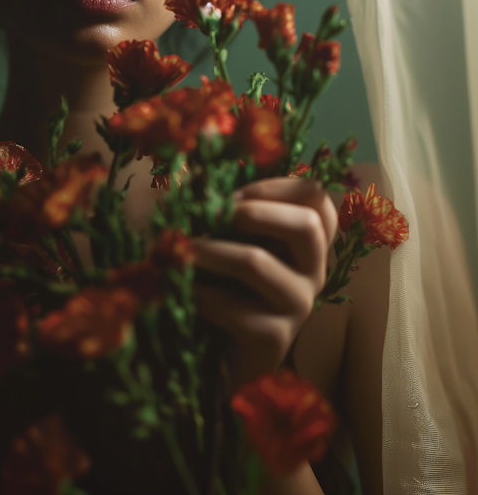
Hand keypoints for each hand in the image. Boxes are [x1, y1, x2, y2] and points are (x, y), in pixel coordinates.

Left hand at [192, 178, 337, 387]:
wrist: (215, 359)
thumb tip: (203, 136)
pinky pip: (232, 307)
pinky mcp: (274, 340)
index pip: (318, 198)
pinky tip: (180, 290)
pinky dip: (198, 292)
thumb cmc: (220, 283)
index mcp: (306, 241)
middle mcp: (312, 271)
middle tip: (214, 214)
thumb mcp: (221, 234)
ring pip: (257, 262)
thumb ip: (216, 192)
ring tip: (178, 248)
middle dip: (252, 211)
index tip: (235, 193)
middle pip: (307, 224)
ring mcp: (297, 306)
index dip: (276, 185)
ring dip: (208, 250)